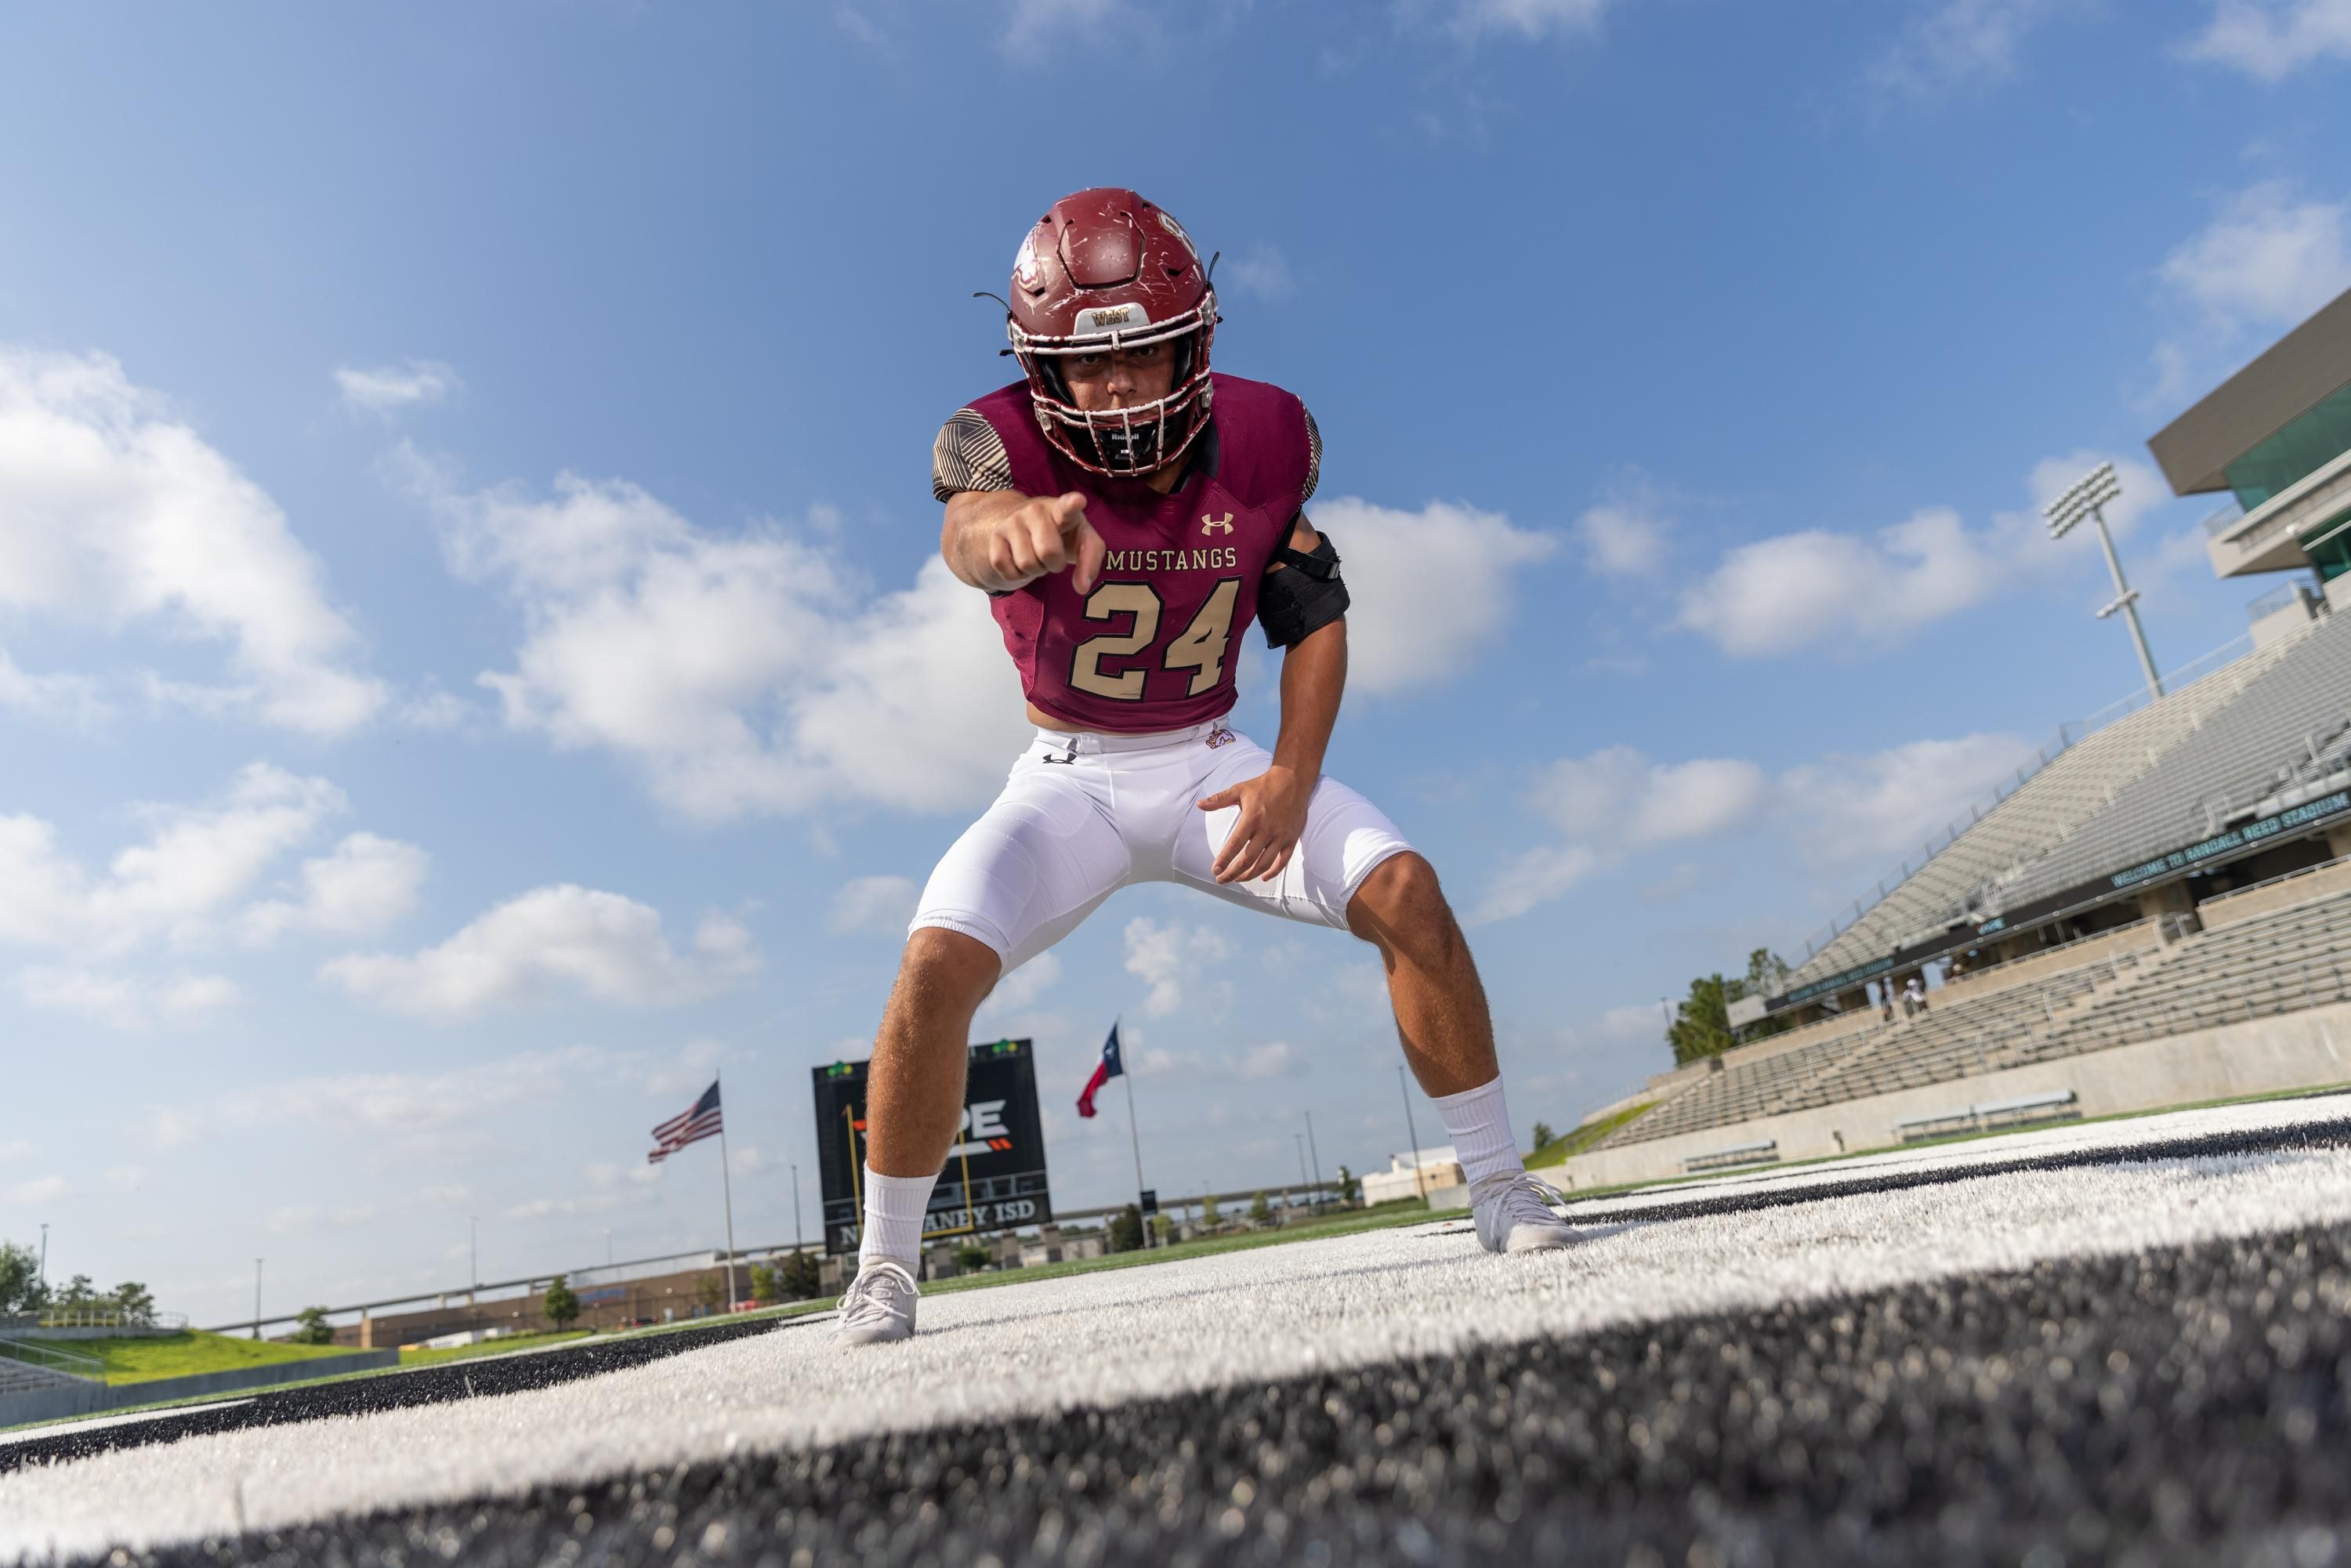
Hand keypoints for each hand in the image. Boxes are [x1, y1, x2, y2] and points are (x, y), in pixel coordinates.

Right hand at [982, 491, 1106, 593]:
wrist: (1025, 527)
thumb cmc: (1062, 535)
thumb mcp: (1082, 542)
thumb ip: (1089, 562)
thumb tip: (1082, 588)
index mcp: (1061, 509)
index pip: (1066, 507)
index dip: (1072, 504)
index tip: (1077, 501)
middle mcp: (1035, 510)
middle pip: (1048, 552)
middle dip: (1055, 564)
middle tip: (1054, 556)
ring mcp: (1012, 522)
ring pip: (1027, 564)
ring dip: (1036, 570)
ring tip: (1037, 556)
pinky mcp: (996, 537)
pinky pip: (1009, 571)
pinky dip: (1018, 575)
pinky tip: (1020, 560)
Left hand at [1198, 765, 1313, 883]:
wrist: (1293, 780)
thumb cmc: (1263, 785)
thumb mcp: (1239, 789)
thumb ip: (1219, 799)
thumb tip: (1199, 805)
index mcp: (1251, 819)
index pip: (1235, 845)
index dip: (1224, 860)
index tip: (1215, 870)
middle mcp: (1266, 830)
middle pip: (1248, 859)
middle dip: (1233, 872)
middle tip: (1222, 880)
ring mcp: (1280, 836)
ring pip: (1264, 863)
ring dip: (1250, 875)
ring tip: (1239, 879)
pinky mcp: (1292, 838)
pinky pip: (1283, 860)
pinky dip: (1273, 871)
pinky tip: (1263, 877)